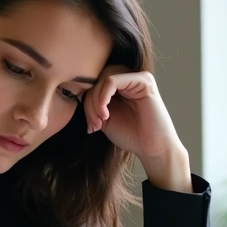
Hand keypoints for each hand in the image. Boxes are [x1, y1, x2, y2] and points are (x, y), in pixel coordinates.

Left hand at [84, 66, 191, 191]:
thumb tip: (75, 93)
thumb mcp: (104, 118)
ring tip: (100, 122)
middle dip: (89, 103)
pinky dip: (103, 98)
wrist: (152, 149)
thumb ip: (92, 104)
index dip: (86, 102)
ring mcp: (137, 77)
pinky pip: (112, 81)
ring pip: (102, 79)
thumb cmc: (131, 135)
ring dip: (95, 102)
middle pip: (97, 79)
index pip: (94, 83)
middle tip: (94, 125)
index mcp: (120, 85)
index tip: (90, 127)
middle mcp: (129, 77)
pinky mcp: (144, 81)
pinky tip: (105, 115)